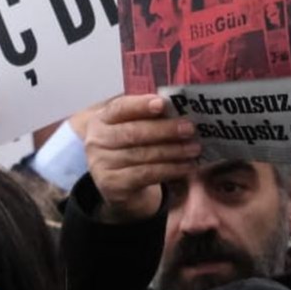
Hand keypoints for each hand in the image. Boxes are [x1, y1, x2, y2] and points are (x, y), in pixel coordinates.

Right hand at [83, 95, 200, 221]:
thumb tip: (178, 105)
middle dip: (164, 130)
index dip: (140, 105)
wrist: (119, 186)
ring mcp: (101, 164)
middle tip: (189, 128)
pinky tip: (186, 166)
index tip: (162, 103)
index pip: (119, 108)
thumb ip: (147, 116)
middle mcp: (96, 141)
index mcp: (101, 120)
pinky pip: (146, 174)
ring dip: (173, 151)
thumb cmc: (130, 149)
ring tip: (194, 148)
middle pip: (132, 133)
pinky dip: (170, 169)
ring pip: (142, 155)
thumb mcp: (132, 128)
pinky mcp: (112, 185)